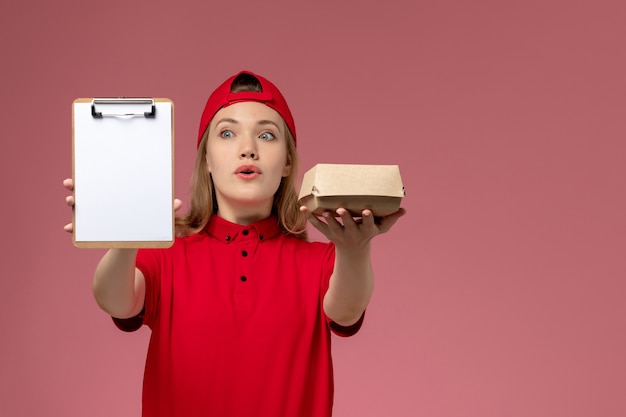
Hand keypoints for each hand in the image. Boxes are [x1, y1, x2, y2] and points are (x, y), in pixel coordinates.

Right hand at [62, 178, 182, 232]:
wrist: (132, 246)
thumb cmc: (143, 226)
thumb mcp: (153, 217)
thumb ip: (164, 210)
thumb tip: (178, 202)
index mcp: (117, 196)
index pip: (104, 182)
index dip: (94, 175)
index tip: (88, 169)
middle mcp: (103, 203)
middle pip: (88, 191)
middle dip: (77, 186)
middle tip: (71, 184)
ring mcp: (96, 216)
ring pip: (81, 207)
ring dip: (73, 202)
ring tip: (71, 201)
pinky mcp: (93, 230)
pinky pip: (80, 228)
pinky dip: (74, 227)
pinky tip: (68, 229)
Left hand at [300, 206, 405, 249]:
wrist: (353, 253)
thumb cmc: (368, 235)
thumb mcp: (380, 229)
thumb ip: (390, 219)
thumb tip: (404, 209)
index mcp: (366, 231)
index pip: (368, 224)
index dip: (368, 218)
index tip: (367, 211)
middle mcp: (353, 233)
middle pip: (348, 225)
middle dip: (345, 218)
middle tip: (340, 209)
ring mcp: (339, 234)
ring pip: (332, 226)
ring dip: (327, 219)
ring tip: (322, 210)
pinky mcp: (328, 234)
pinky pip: (318, 226)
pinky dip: (310, 218)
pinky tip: (304, 208)